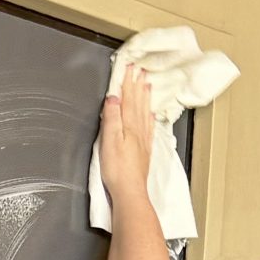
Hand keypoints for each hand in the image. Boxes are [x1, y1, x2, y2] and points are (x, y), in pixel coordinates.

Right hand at [97, 63, 155, 211]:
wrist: (130, 191)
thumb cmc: (117, 170)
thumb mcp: (109, 141)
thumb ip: (111, 118)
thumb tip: (113, 98)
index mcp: (128, 126)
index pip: (128, 99)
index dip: (128, 83)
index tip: (129, 68)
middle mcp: (138, 130)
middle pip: (137, 103)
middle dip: (137, 85)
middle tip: (140, 70)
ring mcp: (143, 140)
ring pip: (144, 112)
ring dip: (145, 97)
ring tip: (147, 85)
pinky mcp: (144, 151)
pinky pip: (148, 127)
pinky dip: (149, 117)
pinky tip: (150, 113)